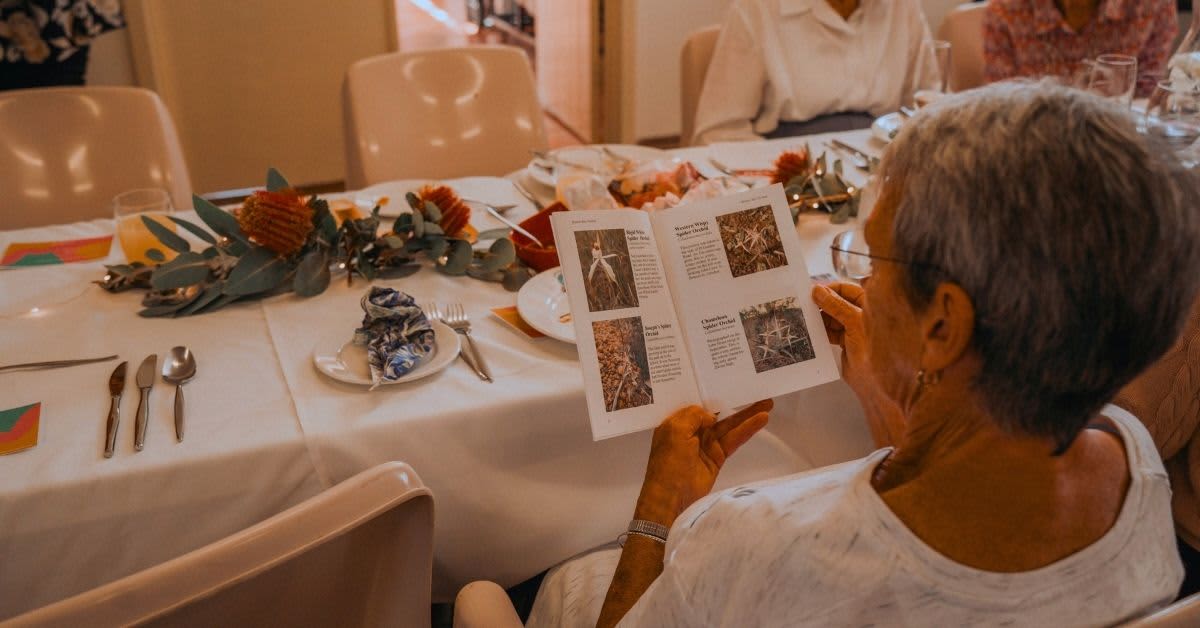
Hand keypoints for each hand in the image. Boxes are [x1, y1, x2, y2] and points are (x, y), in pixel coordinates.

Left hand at [633, 400, 771, 527]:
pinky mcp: (717, 457)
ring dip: (747, 415)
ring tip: (767, 402)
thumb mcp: (675, 431)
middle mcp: (691, 431)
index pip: (696, 403)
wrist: (671, 499)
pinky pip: (734, 440)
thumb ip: (694, 415)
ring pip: (729, 425)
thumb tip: (712, 416)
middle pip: (717, 412)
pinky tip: (761, 419)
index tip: (727, 378)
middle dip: (735, 402)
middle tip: (755, 390)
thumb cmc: (668, 463)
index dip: (710, 391)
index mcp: (675, 422)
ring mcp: (705, 445)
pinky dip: (747, 430)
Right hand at [812, 282, 869, 393]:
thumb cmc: (874, 350)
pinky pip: (831, 332)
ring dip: (820, 318)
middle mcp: (862, 315)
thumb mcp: (854, 322)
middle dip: (822, 304)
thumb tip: (819, 291)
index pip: (847, 289)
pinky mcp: (846, 343)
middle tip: (805, 305)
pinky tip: (812, 331)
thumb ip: (836, 305)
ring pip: (832, 317)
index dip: (830, 289)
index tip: (813, 292)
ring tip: (806, 318)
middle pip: (838, 302)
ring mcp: (854, 329)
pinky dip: (821, 331)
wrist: (876, 382)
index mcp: (870, 305)